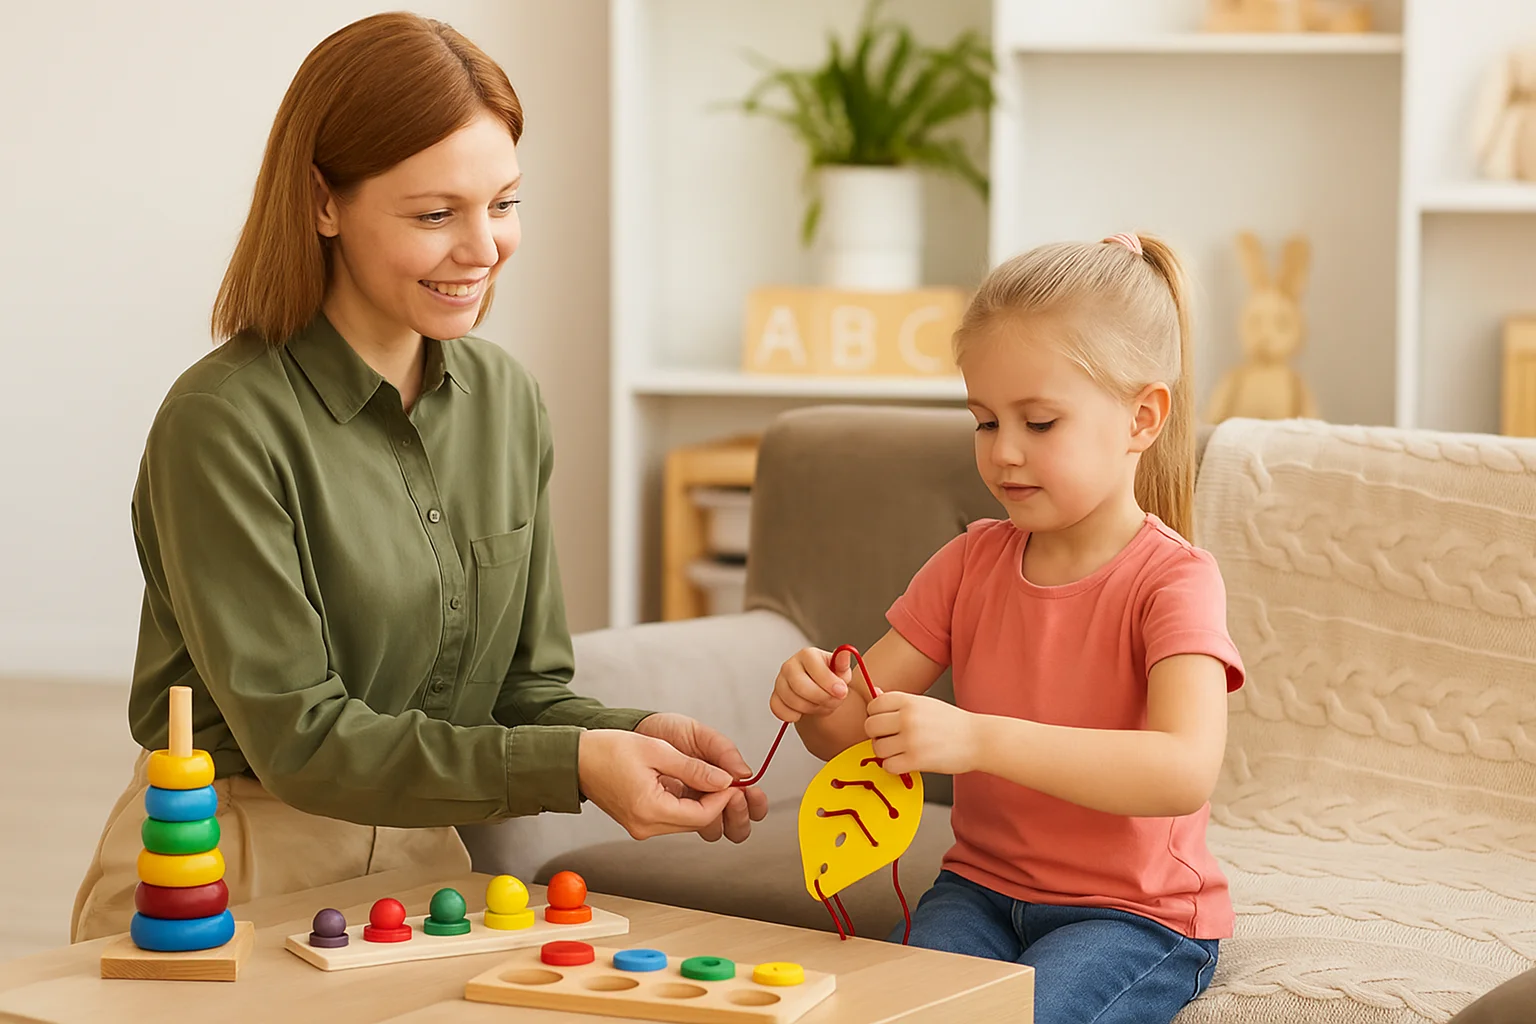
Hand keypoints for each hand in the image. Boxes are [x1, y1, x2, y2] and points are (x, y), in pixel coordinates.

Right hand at [577, 729, 735, 839]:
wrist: (576, 760)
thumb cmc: (609, 749)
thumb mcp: (657, 750)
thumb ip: (694, 768)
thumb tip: (726, 780)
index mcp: (649, 810)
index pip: (702, 815)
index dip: (723, 798)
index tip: (733, 780)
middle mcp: (646, 826)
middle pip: (696, 822)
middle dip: (716, 802)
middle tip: (728, 780)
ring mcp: (641, 828)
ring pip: (686, 821)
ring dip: (702, 803)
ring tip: (712, 779)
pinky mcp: (639, 822)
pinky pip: (672, 817)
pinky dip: (686, 804)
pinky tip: (691, 785)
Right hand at [771, 646, 856, 722]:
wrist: (820, 691)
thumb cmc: (830, 679)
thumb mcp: (841, 671)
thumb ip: (842, 664)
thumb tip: (845, 653)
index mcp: (808, 655)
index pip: (814, 667)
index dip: (829, 682)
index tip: (842, 692)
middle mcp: (790, 665)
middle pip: (800, 686)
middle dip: (821, 698)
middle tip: (834, 701)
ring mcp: (780, 681)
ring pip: (791, 700)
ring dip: (811, 708)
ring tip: (822, 705)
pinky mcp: (774, 697)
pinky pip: (779, 710)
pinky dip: (793, 715)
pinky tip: (804, 711)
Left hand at [864, 691, 979, 775]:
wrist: (978, 739)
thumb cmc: (952, 723)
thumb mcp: (925, 704)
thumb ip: (899, 701)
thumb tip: (875, 692)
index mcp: (909, 700)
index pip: (874, 705)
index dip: (876, 715)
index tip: (884, 722)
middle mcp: (907, 717)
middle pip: (870, 726)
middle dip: (877, 735)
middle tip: (889, 739)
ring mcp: (911, 739)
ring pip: (877, 748)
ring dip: (885, 753)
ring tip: (899, 751)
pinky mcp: (916, 760)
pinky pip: (888, 765)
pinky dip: (893, 766)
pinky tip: (905, 762)